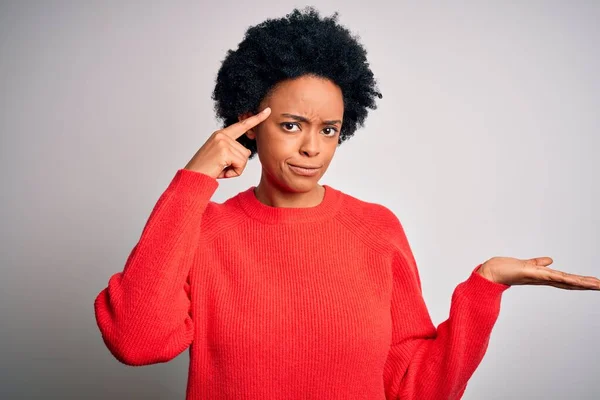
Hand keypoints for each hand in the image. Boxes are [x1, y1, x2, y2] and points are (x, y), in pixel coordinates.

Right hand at [184, 107, 270, 178]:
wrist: (192, 177)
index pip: (242, 125)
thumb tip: (246, 152)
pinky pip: (241, 165)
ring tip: (220, 169)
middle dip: (237, 164)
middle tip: (221, 167)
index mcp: (220, 134)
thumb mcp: (219, 156)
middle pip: (245, 151)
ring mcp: (223, 142)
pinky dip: (234, 172)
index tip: (267, 111)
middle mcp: (222, 135)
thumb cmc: (205, 169)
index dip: (256, 119)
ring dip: (235, 169)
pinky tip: (222, 172)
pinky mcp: (224, 151)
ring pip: (244, 159)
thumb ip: (232, 150)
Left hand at [478, 256, 599, 289]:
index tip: (595, 283)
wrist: (490, 272)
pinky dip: (565, 278)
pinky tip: (576, 280)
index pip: (566, 280)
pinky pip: (553, 276)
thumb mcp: (526, 264)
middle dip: (587, 285)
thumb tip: (549, 260)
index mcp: (543, 276)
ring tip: (598, 285)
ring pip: (565, 281)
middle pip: (569, 283)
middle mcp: (543, 279)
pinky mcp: (533, 274)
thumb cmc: (505, 268)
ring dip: (582, 283)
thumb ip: (538, 263)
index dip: (580, 282)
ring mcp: (539, 277)